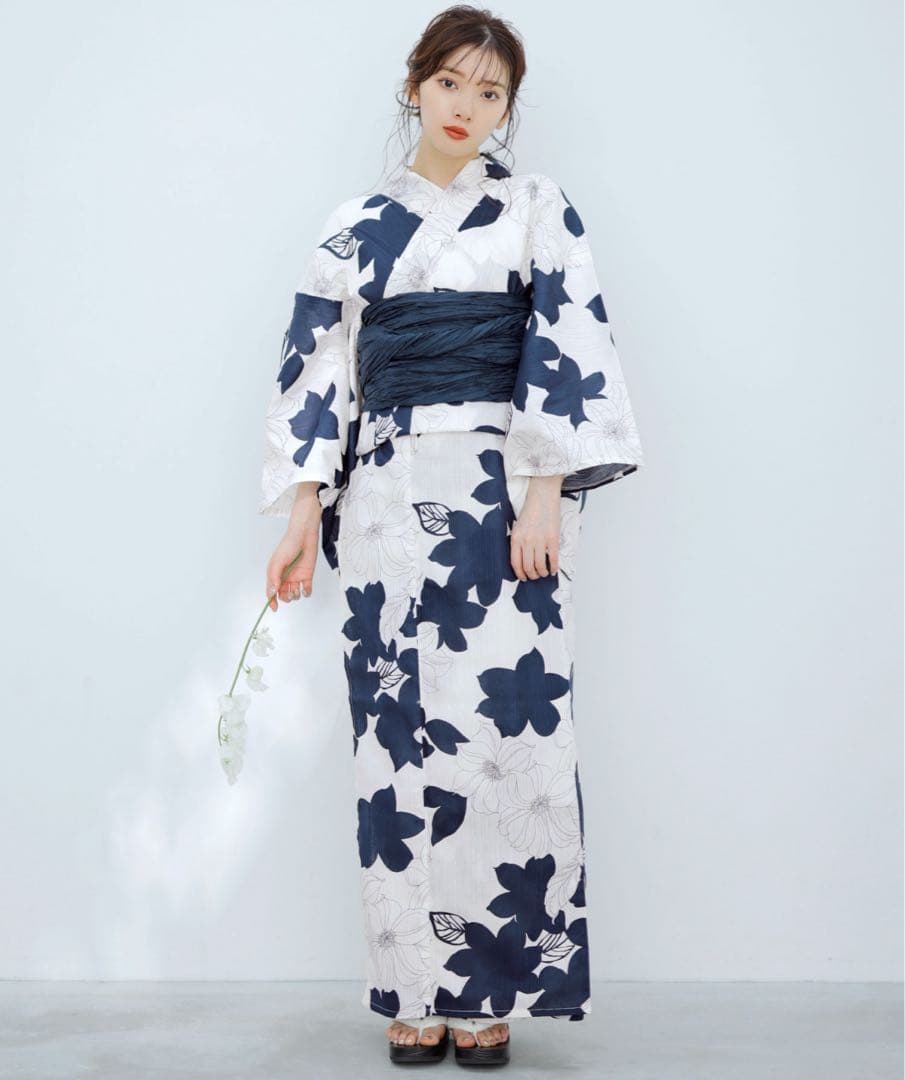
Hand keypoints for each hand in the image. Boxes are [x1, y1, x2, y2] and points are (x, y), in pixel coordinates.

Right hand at [265, 489, 321, 610]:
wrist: (305, 536)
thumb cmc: (288, 546)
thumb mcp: (277, 562)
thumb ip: (274, 578)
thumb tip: (272, 593)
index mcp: (275, 575)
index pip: (271, 592)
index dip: (271, 601)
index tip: (274, 608)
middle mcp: (285, 578)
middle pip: (283, 596)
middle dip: (286, 598)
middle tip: (289, 591)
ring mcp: (296, 578)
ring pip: (294, 595)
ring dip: (296, 596)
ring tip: (297, 589)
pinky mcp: (307, 577)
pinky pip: (306, 591)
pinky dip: (306, 592)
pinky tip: (305, 587)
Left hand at [510, 475, 562, 580]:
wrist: (542, 496)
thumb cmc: (530, 510)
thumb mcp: (517, 526)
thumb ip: (518, 542)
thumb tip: (522, 560)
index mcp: (516, 538)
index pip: (515, 563)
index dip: (520, 573)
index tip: (523, 577)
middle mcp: (527, 541)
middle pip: (528, 567)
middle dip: (532, 575)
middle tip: (535, 576)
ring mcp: (540, 540)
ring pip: (540, 566)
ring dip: (542, 573)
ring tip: (544, 573)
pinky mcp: (553, 538)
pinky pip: (553, 559)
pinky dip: (554, 567)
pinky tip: (553, 570)